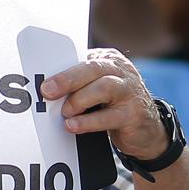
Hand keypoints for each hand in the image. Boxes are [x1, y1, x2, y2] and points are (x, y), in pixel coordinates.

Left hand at [39, 49, 165, 160]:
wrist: (148, 131)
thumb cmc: (115, 107)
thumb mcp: (97, 91)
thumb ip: (79, 86)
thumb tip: (47, 90)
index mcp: (108, 60)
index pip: (82, 58)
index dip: (61, 68)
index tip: (40, 78)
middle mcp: (122, 71)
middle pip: (93, 68)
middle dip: (67, 79)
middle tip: (47, 91)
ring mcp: (131, 91)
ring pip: (104, 87)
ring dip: (79, 100)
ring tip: (65, 113)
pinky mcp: (134, 114)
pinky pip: (110, 116)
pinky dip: (89, 121)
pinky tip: (74, 126)